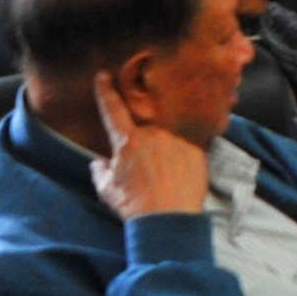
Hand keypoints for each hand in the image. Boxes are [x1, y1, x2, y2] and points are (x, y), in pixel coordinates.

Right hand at [88, 68, 209, 220]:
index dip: (105, 91)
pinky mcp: (197, 151)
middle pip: (144, 132)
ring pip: (166, 141)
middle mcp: (154, 135)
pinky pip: (185, 150)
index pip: (113, 110)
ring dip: (163, 154)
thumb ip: (100, 170)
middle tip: (145, 174)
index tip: (103, 75)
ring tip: (163, 181)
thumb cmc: (134, 205)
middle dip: (142, 148)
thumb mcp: (106, 189)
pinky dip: (180, 162)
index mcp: (128, 141)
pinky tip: (177, 180)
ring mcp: (177, 141)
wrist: (169, 219)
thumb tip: (99, 161)